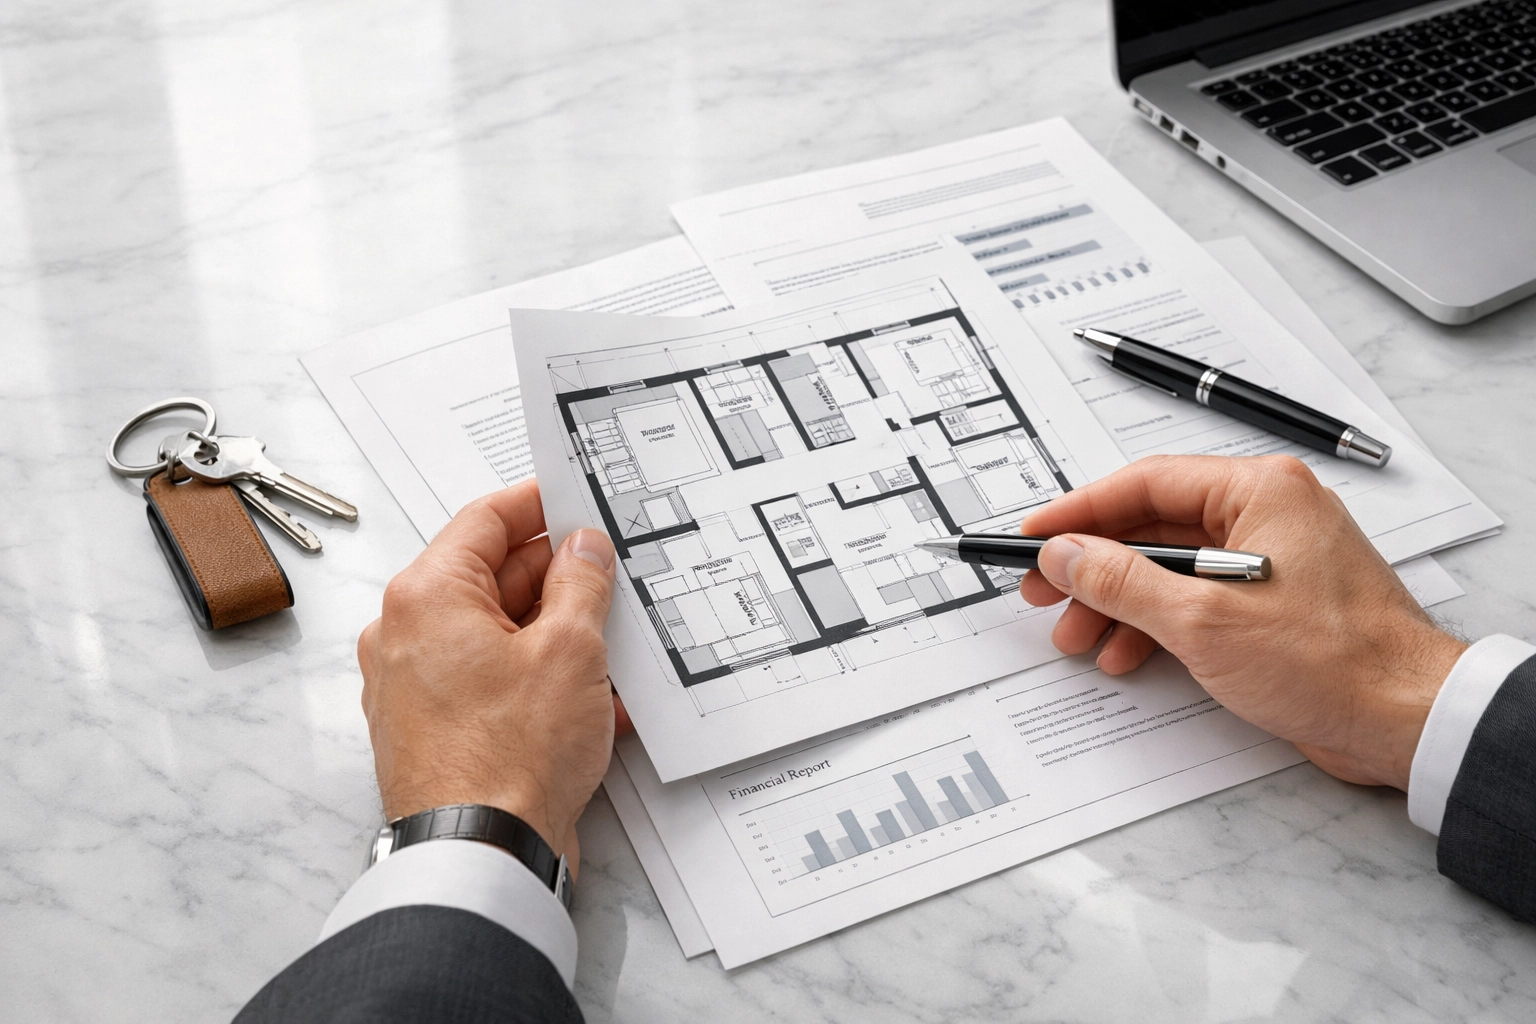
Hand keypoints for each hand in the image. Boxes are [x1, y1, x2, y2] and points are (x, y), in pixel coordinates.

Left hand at [357, 480, 626, 868]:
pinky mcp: (437, 730)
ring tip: (615, 641)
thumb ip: (581, 585)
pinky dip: (539, 680)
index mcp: (426, 597)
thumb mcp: (570, 651)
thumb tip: (584, 549)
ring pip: (498, 635)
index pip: (485, 521)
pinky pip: (493, 683)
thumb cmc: (508, 759)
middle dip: (559, 577)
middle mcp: (406, 636)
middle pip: (492, 579)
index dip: (539, 504)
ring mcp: (416, 687)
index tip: (577, 500)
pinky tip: (597, 700)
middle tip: (613, 572)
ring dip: (558, 634)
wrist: (483, 855)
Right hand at [1018, 454, 1465, 790]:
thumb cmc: (1334, 662)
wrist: (1407, 720)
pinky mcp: (1272, 601)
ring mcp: (1270, 558)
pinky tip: (1126, 653)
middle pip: (1151, 526)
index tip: (1033, 534)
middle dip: (1091, 567)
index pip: (1143, 484)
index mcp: (1259, 492)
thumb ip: (1121, 581)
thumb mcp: (1202, 621)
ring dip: (1116, 602)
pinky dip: (1154, 623)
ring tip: (1077, 637)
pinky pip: (1195, 598)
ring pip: (1168, 567)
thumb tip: (1065, 554)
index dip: (1078, 512)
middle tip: (1042, 591)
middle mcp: (1266, 514)